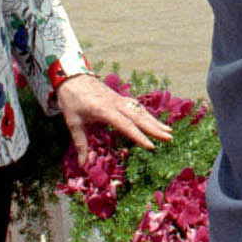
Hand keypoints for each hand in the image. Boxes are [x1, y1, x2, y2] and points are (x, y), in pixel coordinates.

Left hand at [56, 74, 174, 157]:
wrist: (71, 77)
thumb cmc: (71, 100)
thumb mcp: (73, 122)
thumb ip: (81, 143)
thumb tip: (83, 165)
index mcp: (104, 110)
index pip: (125, 125)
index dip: (139, 136)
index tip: (151, 146)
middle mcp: (116, 103)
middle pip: (139, 116)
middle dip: (155, 128)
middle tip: (169, 137)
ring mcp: (119, 99)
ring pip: (140, 110)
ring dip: (155, 121)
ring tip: (169, 131)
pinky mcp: (120, 97)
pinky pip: (137, 106)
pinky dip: (147, 114)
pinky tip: (154, 121)